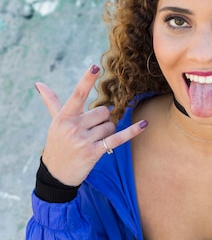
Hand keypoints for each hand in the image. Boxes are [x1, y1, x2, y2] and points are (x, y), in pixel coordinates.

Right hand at [36, 65, 147, 185]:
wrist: (56, 173)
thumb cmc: (57, 144)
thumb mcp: (55, 123)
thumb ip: (51, 102)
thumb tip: (39, 84)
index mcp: (64, 117)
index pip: (77, 95)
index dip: (86, 80)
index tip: (95, 67)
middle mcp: (74, 127)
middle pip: (103, 112)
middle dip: (102, 120)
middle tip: (91, 130)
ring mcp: (84, 140)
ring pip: (110, 125)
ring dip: (107, 132)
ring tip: (93, 141)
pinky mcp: (94, 152)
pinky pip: (117, 138)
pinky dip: (132, 131)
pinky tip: (144, 124)